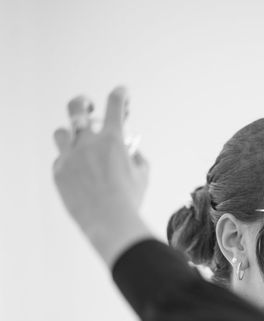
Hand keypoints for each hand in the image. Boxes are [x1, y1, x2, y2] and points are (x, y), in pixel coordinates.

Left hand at [52, 86, 152, 266]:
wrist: (110, 221)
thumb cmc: (130, 199)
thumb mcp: (142, 175)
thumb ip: (137, 157)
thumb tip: (132, 152)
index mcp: (112, 139)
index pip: (115, 104)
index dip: (120, 94)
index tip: (122, 93)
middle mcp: (88, 142)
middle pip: (76, 108)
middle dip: (82, 101)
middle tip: (87, 104)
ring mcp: (70, 156)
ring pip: (62, 132)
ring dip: (71, 134)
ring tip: (79, 142)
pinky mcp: (59, 172)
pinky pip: (61, 160)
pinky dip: (70, 163)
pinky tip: (80, 175)